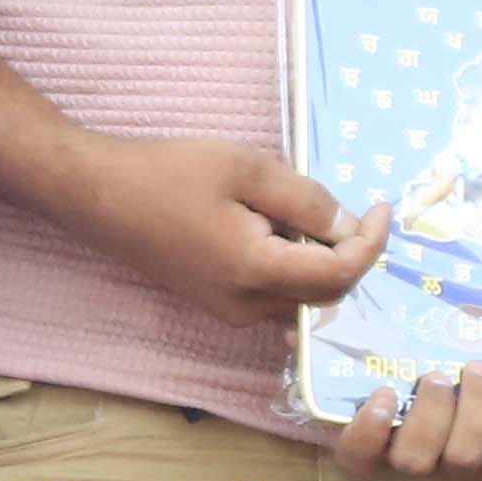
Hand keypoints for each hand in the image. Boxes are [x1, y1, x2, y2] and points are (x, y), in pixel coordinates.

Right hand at [75, 135, 390, 327]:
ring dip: (319, 261)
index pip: (339, 275)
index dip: (371, 243)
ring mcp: (227, 311)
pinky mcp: (215, 303)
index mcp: (256, 273)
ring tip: (308, 212)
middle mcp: (245, 307)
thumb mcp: (246, 169)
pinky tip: (278, 226)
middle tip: (354, 208)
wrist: (98, 194)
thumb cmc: (168, 173)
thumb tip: (349, 226)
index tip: (383, 207)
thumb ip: (305, 200)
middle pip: (324, 295)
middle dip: (349, 254)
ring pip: (299, 297)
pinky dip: (292, 266)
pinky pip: (273, 294)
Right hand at [333, 359, 481, 480]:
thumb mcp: (401, 368)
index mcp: (378, 444)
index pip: (355, 458)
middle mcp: (416, 470)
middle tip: (436, 376)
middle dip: (429, 414)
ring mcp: (459, 473)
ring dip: (472, 406)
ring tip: (475, 367)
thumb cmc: (435, 381)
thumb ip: (384, 356)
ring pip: (464, 455)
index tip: (384, 393)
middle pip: (413, 460)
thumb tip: (357, 317)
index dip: (366, 434)